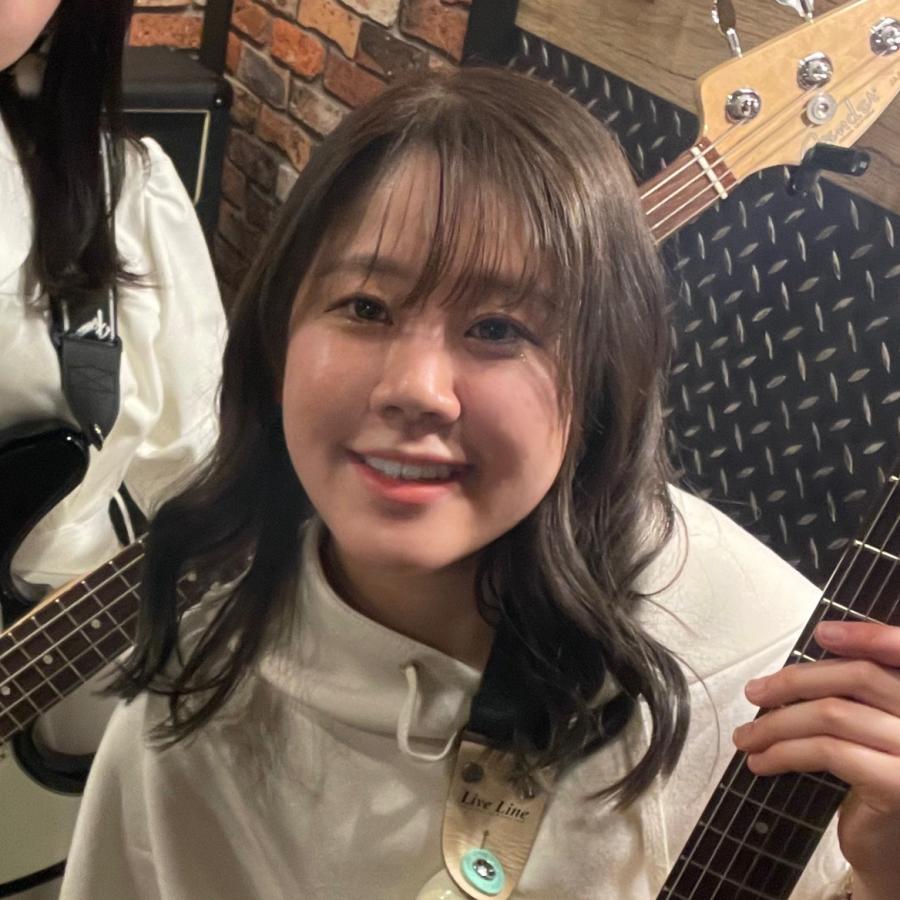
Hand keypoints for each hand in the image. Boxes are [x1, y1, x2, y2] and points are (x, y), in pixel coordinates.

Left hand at [732, 621, 899, 895]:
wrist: (892, 856)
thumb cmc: (876, 785)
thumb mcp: (868, 731)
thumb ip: (855, 697)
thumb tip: (796, 670)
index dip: (866, 635)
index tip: (822, 632)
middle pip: (860, 677)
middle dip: (796, 681)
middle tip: (754, 693)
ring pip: (833, 714)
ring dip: (777, 723)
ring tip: (746, 737)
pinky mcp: (898, 785)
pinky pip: (828, 752)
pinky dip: (784, 751)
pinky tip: (761, 761)